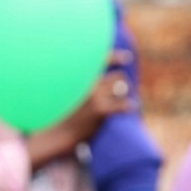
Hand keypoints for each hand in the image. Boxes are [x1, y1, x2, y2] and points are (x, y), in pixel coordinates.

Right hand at [25, 51, 136, 168]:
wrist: (58, 134)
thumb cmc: (62, 116)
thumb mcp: (69, 94)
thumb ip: (83, 85)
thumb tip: (101, 82)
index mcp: (82, 77)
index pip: (103, 60)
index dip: (117, 57)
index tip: (127, 58)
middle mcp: (89, 83)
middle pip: (118, 76)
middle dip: (123, 83)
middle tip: (125, 91)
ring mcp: (95, 96)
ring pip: (122, 88)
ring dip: (126, 94)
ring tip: (125, 101)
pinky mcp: (101, 109)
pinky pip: (123, 104)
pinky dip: (130, 106)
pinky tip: (132, 108)